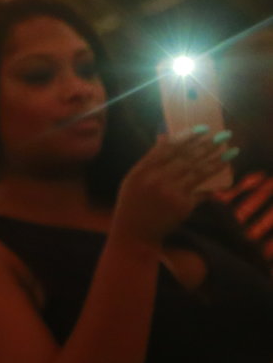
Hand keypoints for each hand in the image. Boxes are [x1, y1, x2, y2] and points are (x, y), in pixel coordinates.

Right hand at [112, 126, 233, 246]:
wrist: (135, 233)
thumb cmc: (133, 203)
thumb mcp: (133, 179)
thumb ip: (149, 159)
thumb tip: (165, 137)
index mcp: (142, 171)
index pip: (168, 149)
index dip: (187, 137)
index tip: (202, 129)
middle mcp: (157, 180)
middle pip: (187, 158)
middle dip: (206, 146)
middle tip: (221, 136)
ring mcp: (171, 193)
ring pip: (198, 172)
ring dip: (216, 160)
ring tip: (229, 151)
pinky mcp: (183, 206)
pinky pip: (201, 191)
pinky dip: (212, 184)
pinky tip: (223, 175)